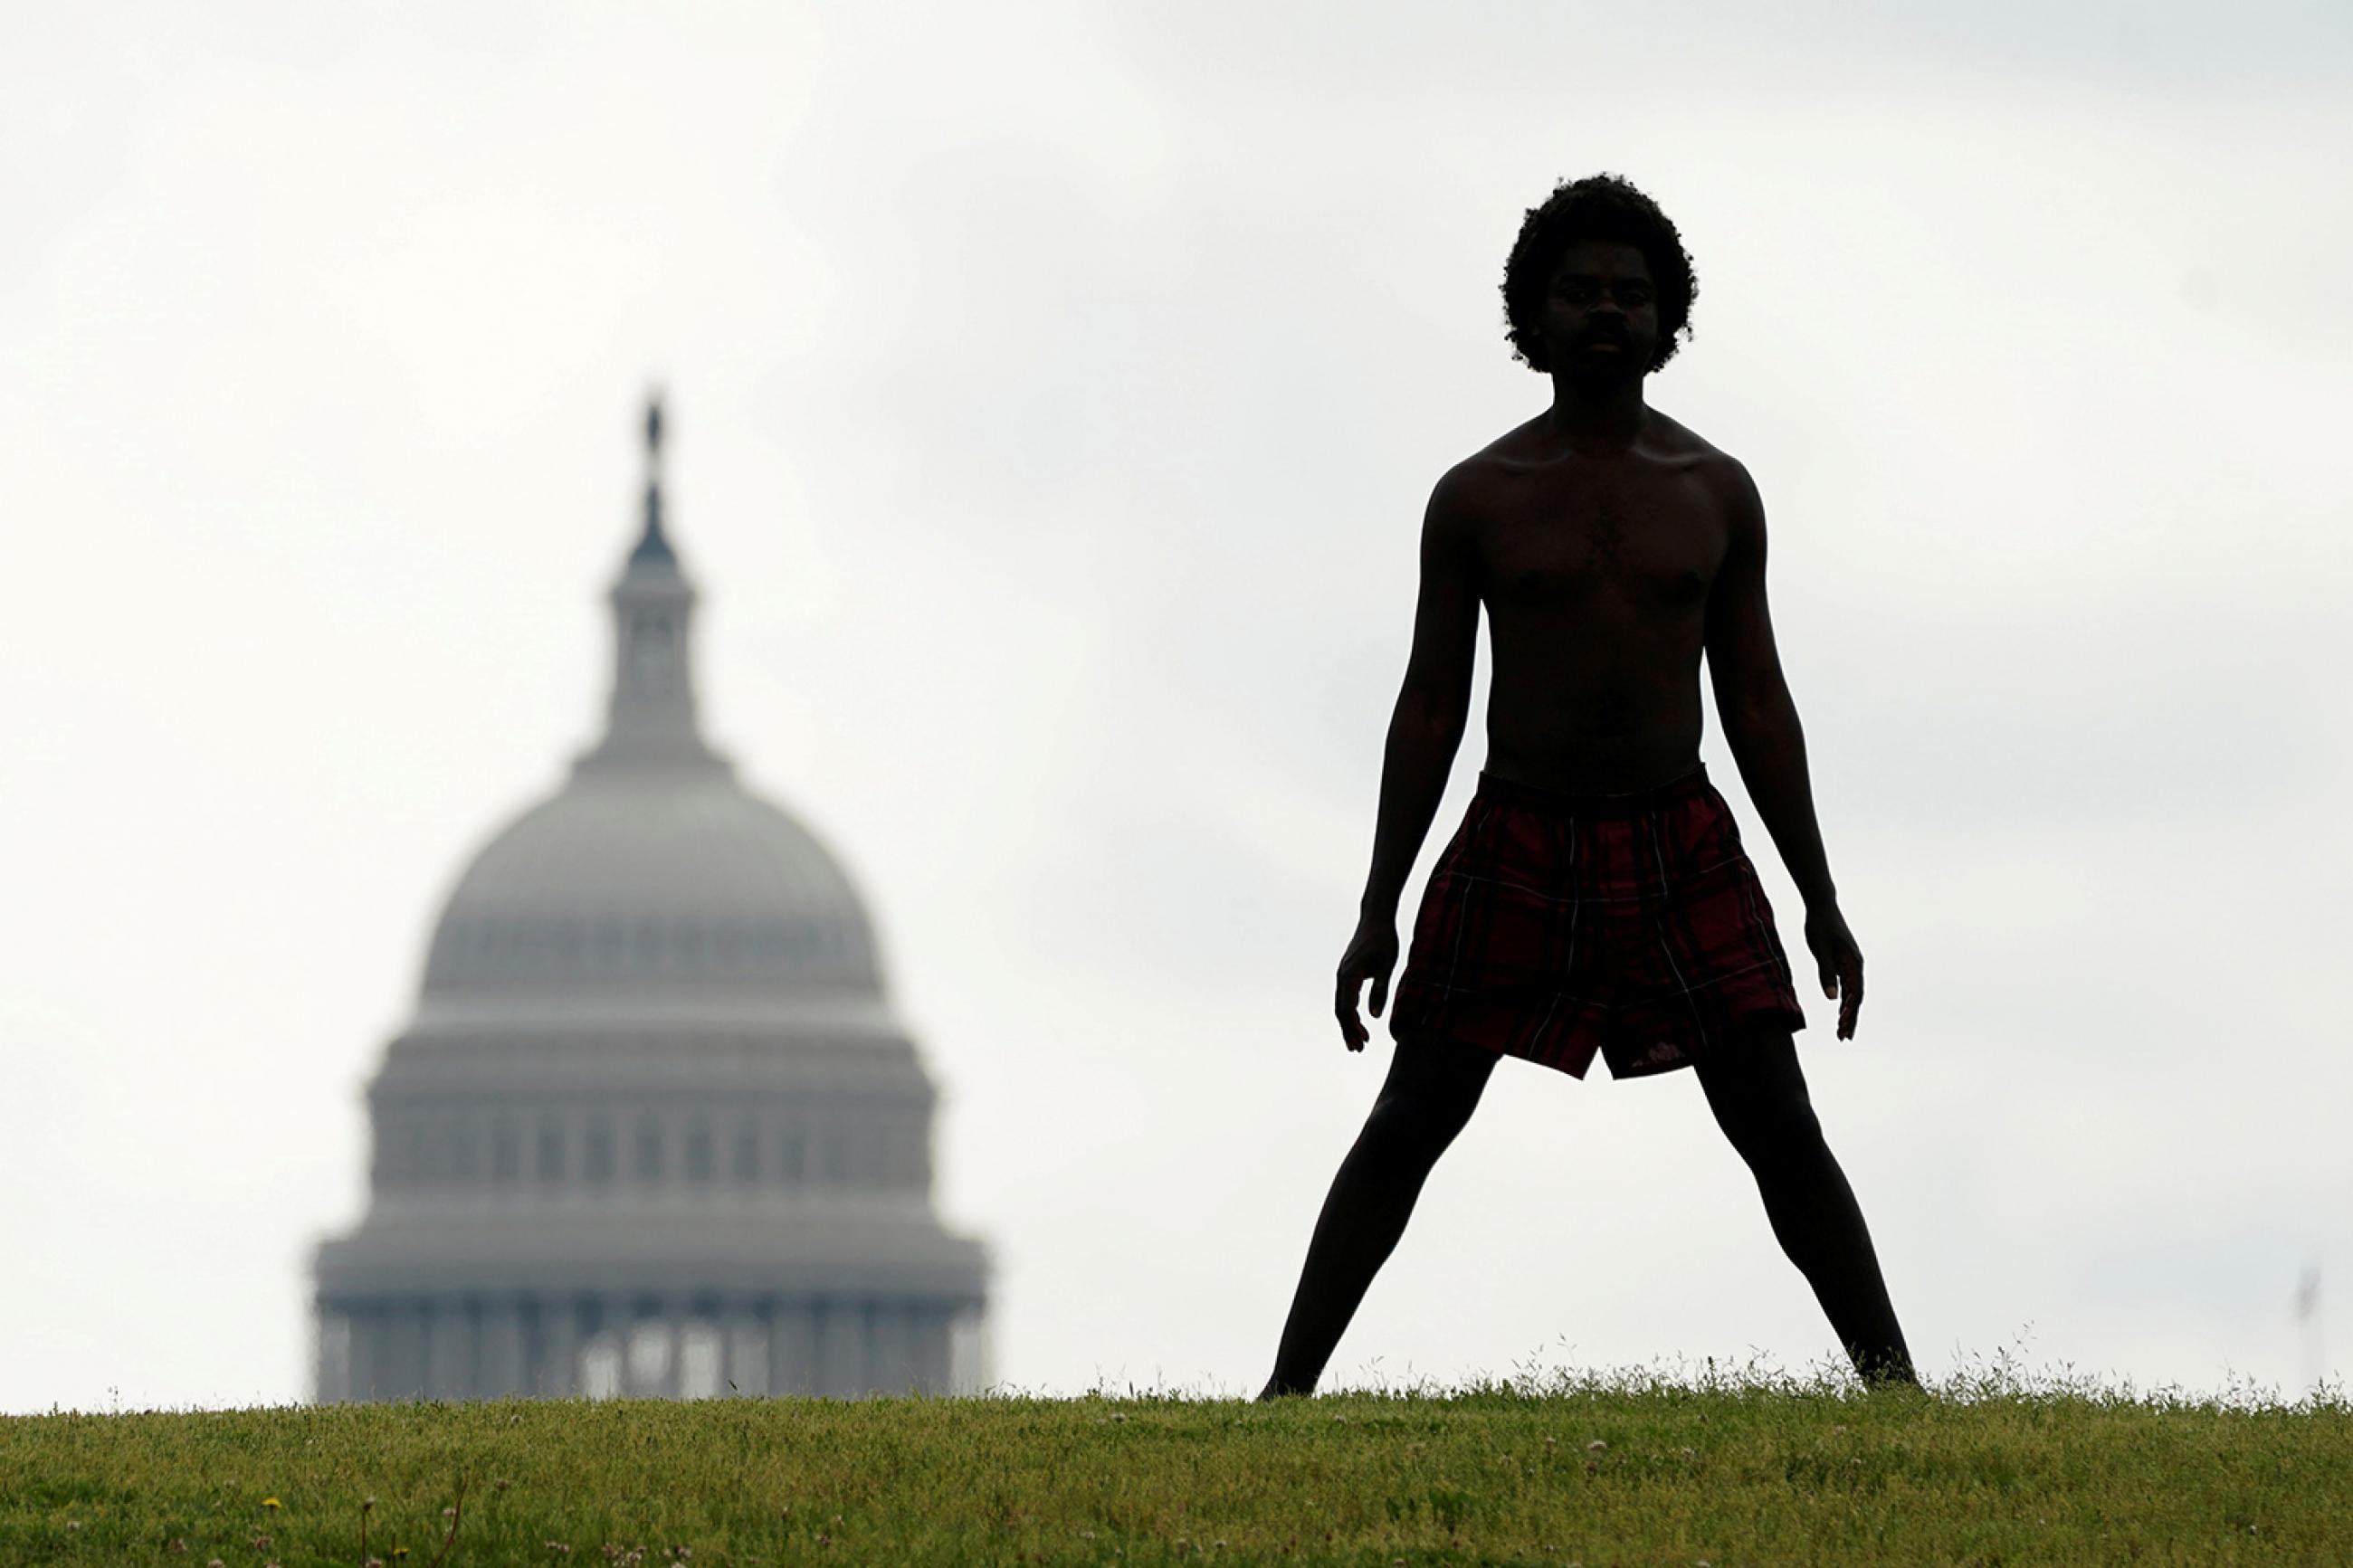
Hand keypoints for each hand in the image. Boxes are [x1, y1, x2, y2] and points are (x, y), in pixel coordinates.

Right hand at [1333, 915, 1399, 1052]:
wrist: (1375, 917)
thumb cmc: (1384, 939)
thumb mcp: (1387, 965)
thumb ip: (1380, 990)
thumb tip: (1374, 1016)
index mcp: (1350, 975)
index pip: (1347, 1009)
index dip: (1353, 1028)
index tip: (1363, 1043)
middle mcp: (1342, 976)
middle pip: (1341, 1010)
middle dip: (1348, 1031)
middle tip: (1358, 1049)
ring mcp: (1343, 974)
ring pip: (1341, 1004)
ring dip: (1349, 1024)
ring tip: (1360, 1041)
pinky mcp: (1347, 973)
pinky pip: (1345, 997)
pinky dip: (1351, 1012)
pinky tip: (1359, 1020)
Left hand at [1804, 901, 1863, 1039]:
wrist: (1822, 906)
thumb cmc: (1820, 926)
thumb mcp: (1820, 950)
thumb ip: (1827, 973)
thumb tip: (1833, 999)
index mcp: (1853, 964)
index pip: (1855, 995)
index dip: (1851, 1014)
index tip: (1844, 1029)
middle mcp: (1856, 966)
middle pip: (1856, 998)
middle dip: (1851, 1019)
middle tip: (1844, 1038)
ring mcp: (1851, 965)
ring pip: (1852, 993)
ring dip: (1848, 1012)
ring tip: (1842, 1031)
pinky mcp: (1844, 962)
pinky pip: (1847, 986)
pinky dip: (1844, 1000)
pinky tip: (1840, 1011)